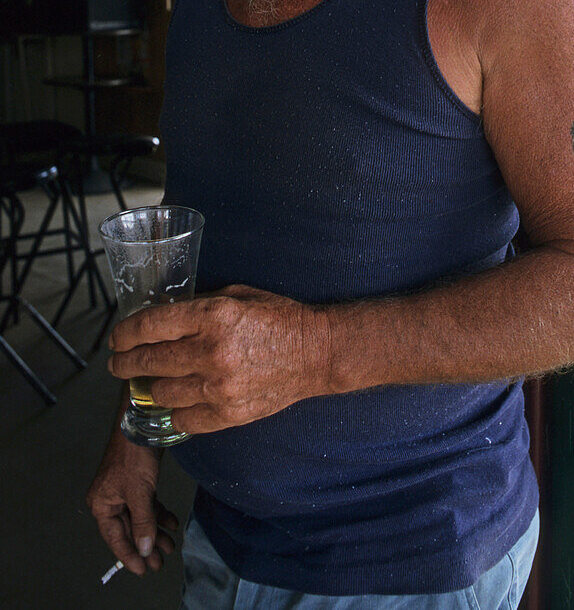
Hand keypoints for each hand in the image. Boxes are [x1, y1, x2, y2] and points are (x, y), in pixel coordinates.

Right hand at [86, 433, 178, 575]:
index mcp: (102, 504)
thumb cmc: (134, 456)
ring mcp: (125, 491)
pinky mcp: (138, 483)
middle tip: (161, 562)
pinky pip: (148, 505)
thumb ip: (143, 522)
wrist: (144, 425)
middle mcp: (111, 499)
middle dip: (146, 546)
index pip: (115, 538)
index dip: (129, 555)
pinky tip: (172, 523)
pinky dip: (159, 514)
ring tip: (170, 546)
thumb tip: (144, 549)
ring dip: (155, 532)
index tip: (143, 570)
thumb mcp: (140, 493)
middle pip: (129, 530)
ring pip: (141, 518)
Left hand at [108, 286, 330, 433]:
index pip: (150, 326)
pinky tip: (177, 401)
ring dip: (151, 387)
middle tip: (118, 364)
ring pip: (161, 393)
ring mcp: (219, 387)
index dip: (124, 333)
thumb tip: (160, 320)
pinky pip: (183, 419)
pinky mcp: (228, 414)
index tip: (116, 338)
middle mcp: (211, 352)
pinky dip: (175, 411)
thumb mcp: (236, 296)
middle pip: (149, 361)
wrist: (315, 353)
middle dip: (125, 362)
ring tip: (151, 381)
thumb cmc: (277, 318)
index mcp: (212, 316)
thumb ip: (198, 308)